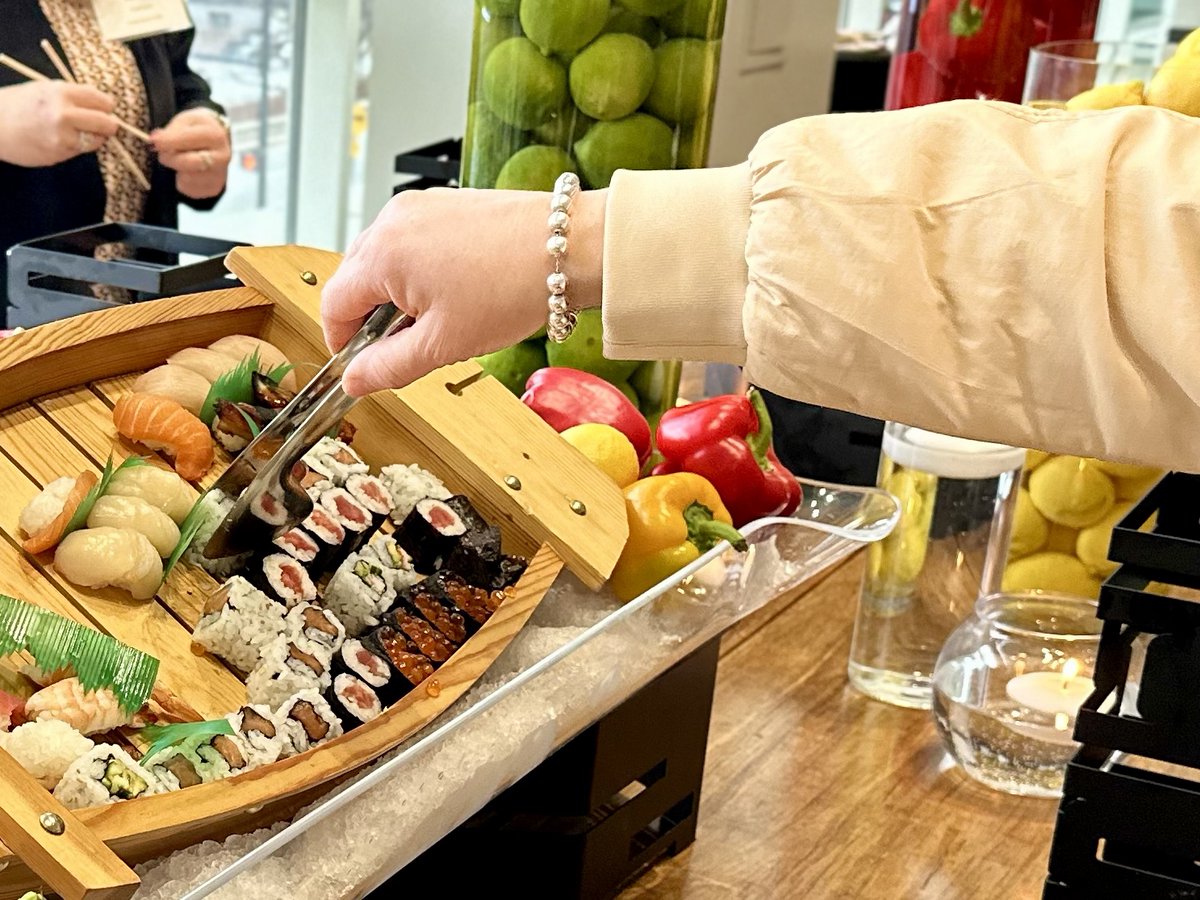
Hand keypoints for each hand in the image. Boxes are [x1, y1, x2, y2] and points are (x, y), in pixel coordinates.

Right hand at [0, 81, 117, 166]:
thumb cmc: (17, 105)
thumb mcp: (44, 90)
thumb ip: (72, 97)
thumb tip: (101, 107)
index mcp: (62, 93)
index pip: (102, 101)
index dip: (107, 107)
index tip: (107, 110)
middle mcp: (64, 114)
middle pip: (107, 124)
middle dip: (109, 126)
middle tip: (107, 126)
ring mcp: (63, 137)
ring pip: (96, 141)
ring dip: (93, 138)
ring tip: (75, 132)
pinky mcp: (59, 153)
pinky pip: (79, 151)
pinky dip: (76, 146)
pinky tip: (58, 140)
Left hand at [151, 107, 230, 199]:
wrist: (216, 143)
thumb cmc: (197, 129)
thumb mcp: (186, 121)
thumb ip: (171, 130)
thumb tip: (156, 140)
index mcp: (215, 136)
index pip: (189, 140)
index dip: (168, 141)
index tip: (153, 141)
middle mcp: (222, 157)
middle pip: (189, 162)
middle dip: (170, 158)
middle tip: (163, 153)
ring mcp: (220, 175)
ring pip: (186, 177)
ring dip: (176, 169)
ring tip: (180, 159)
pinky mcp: (213, 188)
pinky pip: (187, 188)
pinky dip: (181, 180)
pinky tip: (187, 170)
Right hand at [322, 186, 605, 396]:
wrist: (571, 248)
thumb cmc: (512, 289)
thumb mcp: (443, 344)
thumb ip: (389, 367)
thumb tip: (354, 381)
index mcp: (380, 254)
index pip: (333, 304)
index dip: (341, 342)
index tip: (361, 365)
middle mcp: (391, 220)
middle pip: (355, 278)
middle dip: (371, 318)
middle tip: (408, 347)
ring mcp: (419, 206)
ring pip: (384, 259)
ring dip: (396, 294)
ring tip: (440, 319)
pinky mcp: (444, 202)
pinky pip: (412, 241)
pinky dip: (419, 270)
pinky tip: (455, 292)